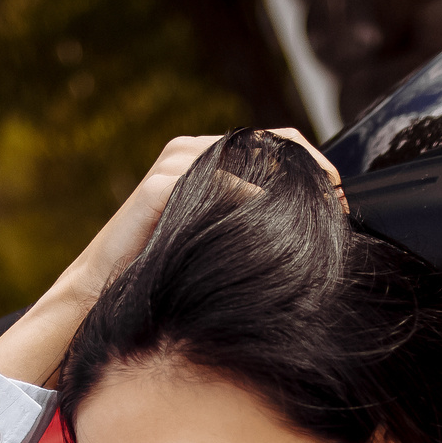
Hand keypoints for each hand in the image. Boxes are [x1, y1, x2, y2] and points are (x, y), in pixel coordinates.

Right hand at [0, 130, 343, 388]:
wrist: (98, 300)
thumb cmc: (161, 280)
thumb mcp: (216, 248)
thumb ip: (251, 229)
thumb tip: (315, 236)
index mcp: (207, 160)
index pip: (277, 144)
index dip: (316, 169)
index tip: (343, 207)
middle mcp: (191, 152)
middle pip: (271, 141)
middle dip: (312, 174)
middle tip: (338, 210)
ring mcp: (172, 166)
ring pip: (248, 155)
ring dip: (288, 184)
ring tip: (316, 216)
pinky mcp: (157, 188)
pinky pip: (216, 179)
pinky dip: (250, 197)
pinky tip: (272, 222)